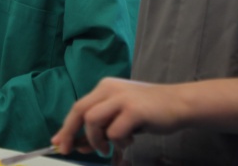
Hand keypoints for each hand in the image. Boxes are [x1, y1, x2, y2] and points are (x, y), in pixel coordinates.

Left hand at [52, 77, 182, 156]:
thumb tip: (77, 144)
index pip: (78, 107)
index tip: (58, 143)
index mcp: (105, 87)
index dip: (66, 126)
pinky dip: (118, 142)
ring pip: (93, 120)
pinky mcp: (134, 110)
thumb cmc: (149, 112)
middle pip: (80, 111)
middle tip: (68, 150)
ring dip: (96, 139)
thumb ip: (100, 127)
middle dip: (69, 132)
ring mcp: (122, 98)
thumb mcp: (120, 117)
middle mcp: (110, 89)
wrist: (178, 104)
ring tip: (107, 147)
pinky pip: (114, 131)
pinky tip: (131, 140)